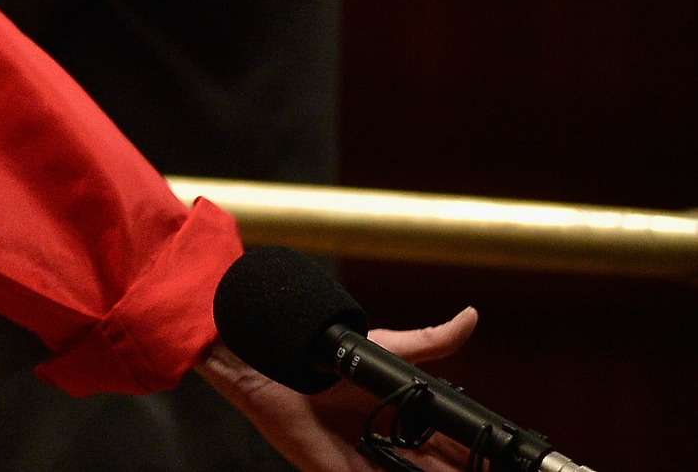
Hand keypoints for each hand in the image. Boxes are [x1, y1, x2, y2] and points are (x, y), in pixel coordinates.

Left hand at [198, 308, 480, 471]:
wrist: (264, 357)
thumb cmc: (321, 350)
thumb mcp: (385, 349)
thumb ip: (431, 342)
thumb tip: (472, 317)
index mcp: (401, 421)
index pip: (453, 450)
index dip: (479, 459)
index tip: (509, 462)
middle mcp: (386, 448)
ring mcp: (361, 464)